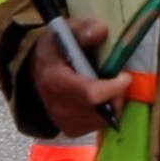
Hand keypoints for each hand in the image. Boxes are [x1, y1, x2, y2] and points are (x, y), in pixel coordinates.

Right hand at [29, 20, 130, 137]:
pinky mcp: (71, 130)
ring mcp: (65, 122)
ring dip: (112, 102)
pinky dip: (104, 111)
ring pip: (103, 118)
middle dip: (116, 94)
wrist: (35, 74)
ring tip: (107, 86)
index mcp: (55, 81)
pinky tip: (99, 98)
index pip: (90, 94)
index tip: (124, 75)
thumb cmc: (54, 51)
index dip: (112, 87)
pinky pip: (98, 124)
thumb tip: (102, 31)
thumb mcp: (64, 32)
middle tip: (118, 79)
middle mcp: (59, 107)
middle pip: (101, 109)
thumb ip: (83, 30)